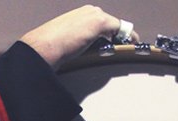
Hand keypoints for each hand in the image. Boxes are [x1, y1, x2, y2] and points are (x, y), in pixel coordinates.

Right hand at [20, 5, 139, 68]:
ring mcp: (94, 15)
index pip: (100, 22)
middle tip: (124, 45)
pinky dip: (128, 36)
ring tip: (129, 46)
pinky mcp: (99, 22)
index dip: (110, 32)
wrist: (44, 46)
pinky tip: (133, 43)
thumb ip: (76, 41)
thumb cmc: (49, 46)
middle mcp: (88, 11)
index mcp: (79, 14)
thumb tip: (80, 52)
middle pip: (110, 22)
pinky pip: (120, 28)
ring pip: (116, 25)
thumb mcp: (65, 40)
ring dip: (123, 36)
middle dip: (118, 34)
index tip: (115, 41)